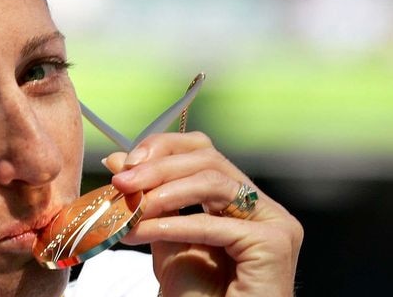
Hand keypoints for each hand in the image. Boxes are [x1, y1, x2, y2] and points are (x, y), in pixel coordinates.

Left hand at [103, 131, 302, 296]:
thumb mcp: (164, 238)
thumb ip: (148, 198)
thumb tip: (117, 159)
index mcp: (242, 200)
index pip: (204, 151)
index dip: (164, 149)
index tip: (125, 164)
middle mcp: (264, 206)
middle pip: (208, 161)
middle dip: (157, 168)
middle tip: (121, 183)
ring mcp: (275, 222)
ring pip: (213, 182)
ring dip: (162, 194)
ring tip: (131, 210)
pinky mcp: (274, 243)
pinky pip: (214, 224)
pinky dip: (173, 225)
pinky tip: (142, 232)